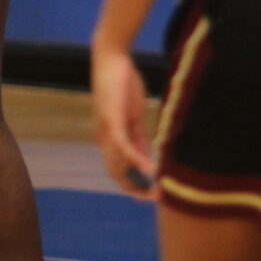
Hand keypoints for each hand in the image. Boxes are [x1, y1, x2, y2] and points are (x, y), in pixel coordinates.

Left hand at [91, 41, 156, 199]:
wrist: (112, 60)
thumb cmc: (123, 86)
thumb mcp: (133, 117)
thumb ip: (138, 138)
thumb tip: (149, 159)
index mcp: (109, 139)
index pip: (118, 170)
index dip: (133, 185)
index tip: (149, 196)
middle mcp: (104, 139)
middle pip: (118, 173)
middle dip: (137, 189)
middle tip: (156, 200)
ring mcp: (106, 131)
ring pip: (119, 165)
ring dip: (138, 180)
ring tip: (156, 191)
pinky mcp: (112, 121)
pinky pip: (124, 147)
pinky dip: (137, 161)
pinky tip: (152, 171)